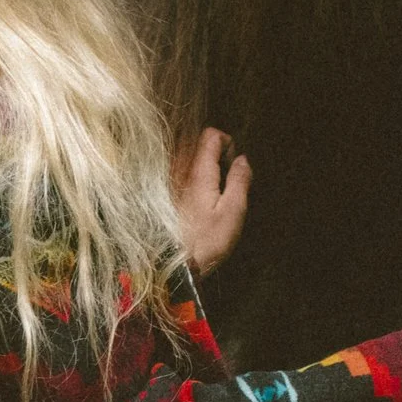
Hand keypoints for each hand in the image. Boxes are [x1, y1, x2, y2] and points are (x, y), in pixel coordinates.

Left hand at [175, 126, 250, 274]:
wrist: (172, 266)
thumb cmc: (205, 243)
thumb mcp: (233, 213)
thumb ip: (239, 181)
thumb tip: (243, 160)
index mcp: (198, 172)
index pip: (210, 135)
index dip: (227, 142)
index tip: (233, 163)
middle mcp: (177, 170)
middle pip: (193, 140)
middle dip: (211, 150)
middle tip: (223, 174)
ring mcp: (165, 181)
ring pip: (181, 154)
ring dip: (198, 161)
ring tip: (210, 185)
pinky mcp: (159, 194)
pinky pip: (173, 170)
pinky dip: (185, 174)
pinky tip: (193, 197)